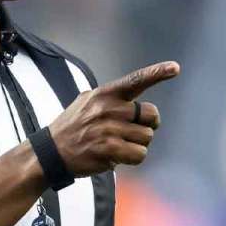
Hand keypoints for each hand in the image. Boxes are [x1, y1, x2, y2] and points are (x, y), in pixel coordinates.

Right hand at [47, 61, 179, 175]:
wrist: (51, 152)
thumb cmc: (74, 127)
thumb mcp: (87, 102)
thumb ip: (111, 98)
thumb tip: (138, 103)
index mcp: (104, 94)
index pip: (135, 80)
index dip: (156, 73)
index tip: (174, 68)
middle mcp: (108, 109)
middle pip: (152, 115)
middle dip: (147, 125)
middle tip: (131, 131)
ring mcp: (109, 130)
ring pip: (147, 137)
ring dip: (137, 144)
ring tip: (117, 145)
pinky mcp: (109, 150)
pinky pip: (139, 154)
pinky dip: (132, 158)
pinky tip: (116, 156)